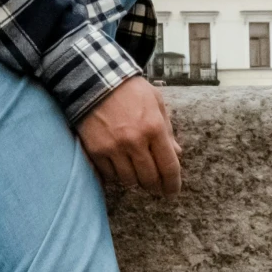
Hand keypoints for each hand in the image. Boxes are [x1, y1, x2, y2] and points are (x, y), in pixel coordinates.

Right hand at [79, 76, 182, 197]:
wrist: (94, 80)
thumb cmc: (130, 90)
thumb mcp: (156, 102)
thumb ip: (167, 129)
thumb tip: (177, 153)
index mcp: (154, 128)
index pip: (169, 167)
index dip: (173, 184)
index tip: (172, 191)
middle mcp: (135, 141)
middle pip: (149, 179)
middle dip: (155, 187)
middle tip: (156, 189)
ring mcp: (114, 148)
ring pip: (129, 180)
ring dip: (135, 181)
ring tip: (137, 176)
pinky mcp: (96, 151)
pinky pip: (110, 175)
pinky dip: (116, 175)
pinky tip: (120, 168)